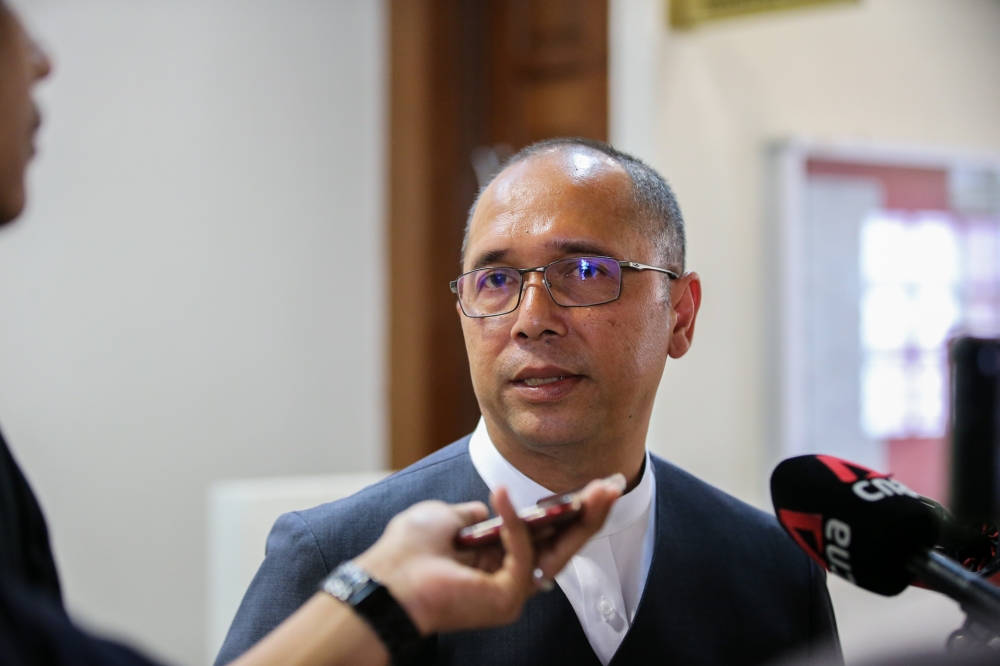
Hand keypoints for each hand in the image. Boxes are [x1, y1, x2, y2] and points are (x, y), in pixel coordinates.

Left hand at [354, 477, 621, 634]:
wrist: (384, 580)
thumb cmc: (406, 551)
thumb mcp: (444, 517)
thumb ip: (473, 514)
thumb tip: (488, 508)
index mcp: (495, 560)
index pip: (543, 533)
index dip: (567, 510)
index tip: (592, 486)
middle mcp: (509, 578)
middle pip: (561, 543)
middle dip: (588, 513)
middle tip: (613, 485)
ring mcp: (511, 592)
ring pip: (558, 552)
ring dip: (580, 518)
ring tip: (599, 490)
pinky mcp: (507, 599)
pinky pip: (523, 555)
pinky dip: (516, 523)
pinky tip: (504, 495)